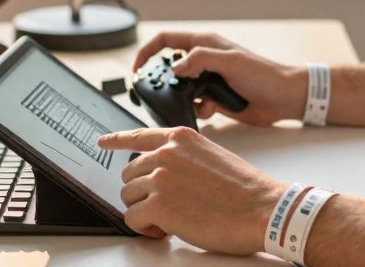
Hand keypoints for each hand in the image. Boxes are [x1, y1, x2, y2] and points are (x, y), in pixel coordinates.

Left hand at [97, 126, 285, 254]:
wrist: (261, 208)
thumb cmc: (244, 189)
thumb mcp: (211, 156)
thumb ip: (184, 157)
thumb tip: (166, 172)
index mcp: (180, 138)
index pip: (138, 136)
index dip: (116, 140)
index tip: (102, 141)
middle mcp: (166, 153)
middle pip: (129, 173)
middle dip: (143, 192)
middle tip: (167, 205)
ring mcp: (160, 178)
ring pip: (128, 196)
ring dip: (145, 210)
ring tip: (172, 218)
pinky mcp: (158, 205)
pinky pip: (132, 219)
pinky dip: (146, 229)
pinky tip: (167, 229)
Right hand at [132, 31, 305, 125]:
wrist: (284, 98)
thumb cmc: (264, 74)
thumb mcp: (231, 62)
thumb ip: (201, 60)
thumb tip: (175, 66)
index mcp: (204, 44)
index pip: (165, 40)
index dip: (147, 52)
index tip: (137, 70)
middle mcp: (203, 60)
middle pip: (169, 67)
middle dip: (165, 82)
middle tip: (163, 94)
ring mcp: (207, 79)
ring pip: (180, 89)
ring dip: (183, 98)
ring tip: (198, 102)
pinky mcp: (213, 97)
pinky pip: (193, 104)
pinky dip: (197, 109)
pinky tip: (210, 110)